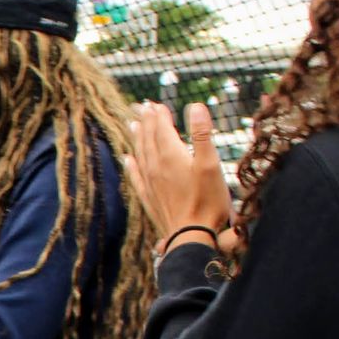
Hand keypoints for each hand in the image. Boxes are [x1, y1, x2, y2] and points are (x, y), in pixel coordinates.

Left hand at [124, 102, 237, 252]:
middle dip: (145, 121)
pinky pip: (136, 176)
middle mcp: (156, 168)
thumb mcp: (211, 164)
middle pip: (148, 139)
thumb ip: (203, 134)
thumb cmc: (207, 201)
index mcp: (171, 156)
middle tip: (141, 107)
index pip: (161, 129)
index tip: (155, 102)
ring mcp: (151, 183)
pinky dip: (131, 164)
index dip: (158, 115)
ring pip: (140, 155)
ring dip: (137, 138)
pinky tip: (127, 159)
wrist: (191, 236)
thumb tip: (196, 106)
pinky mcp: (150, 198)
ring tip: (132, 124)